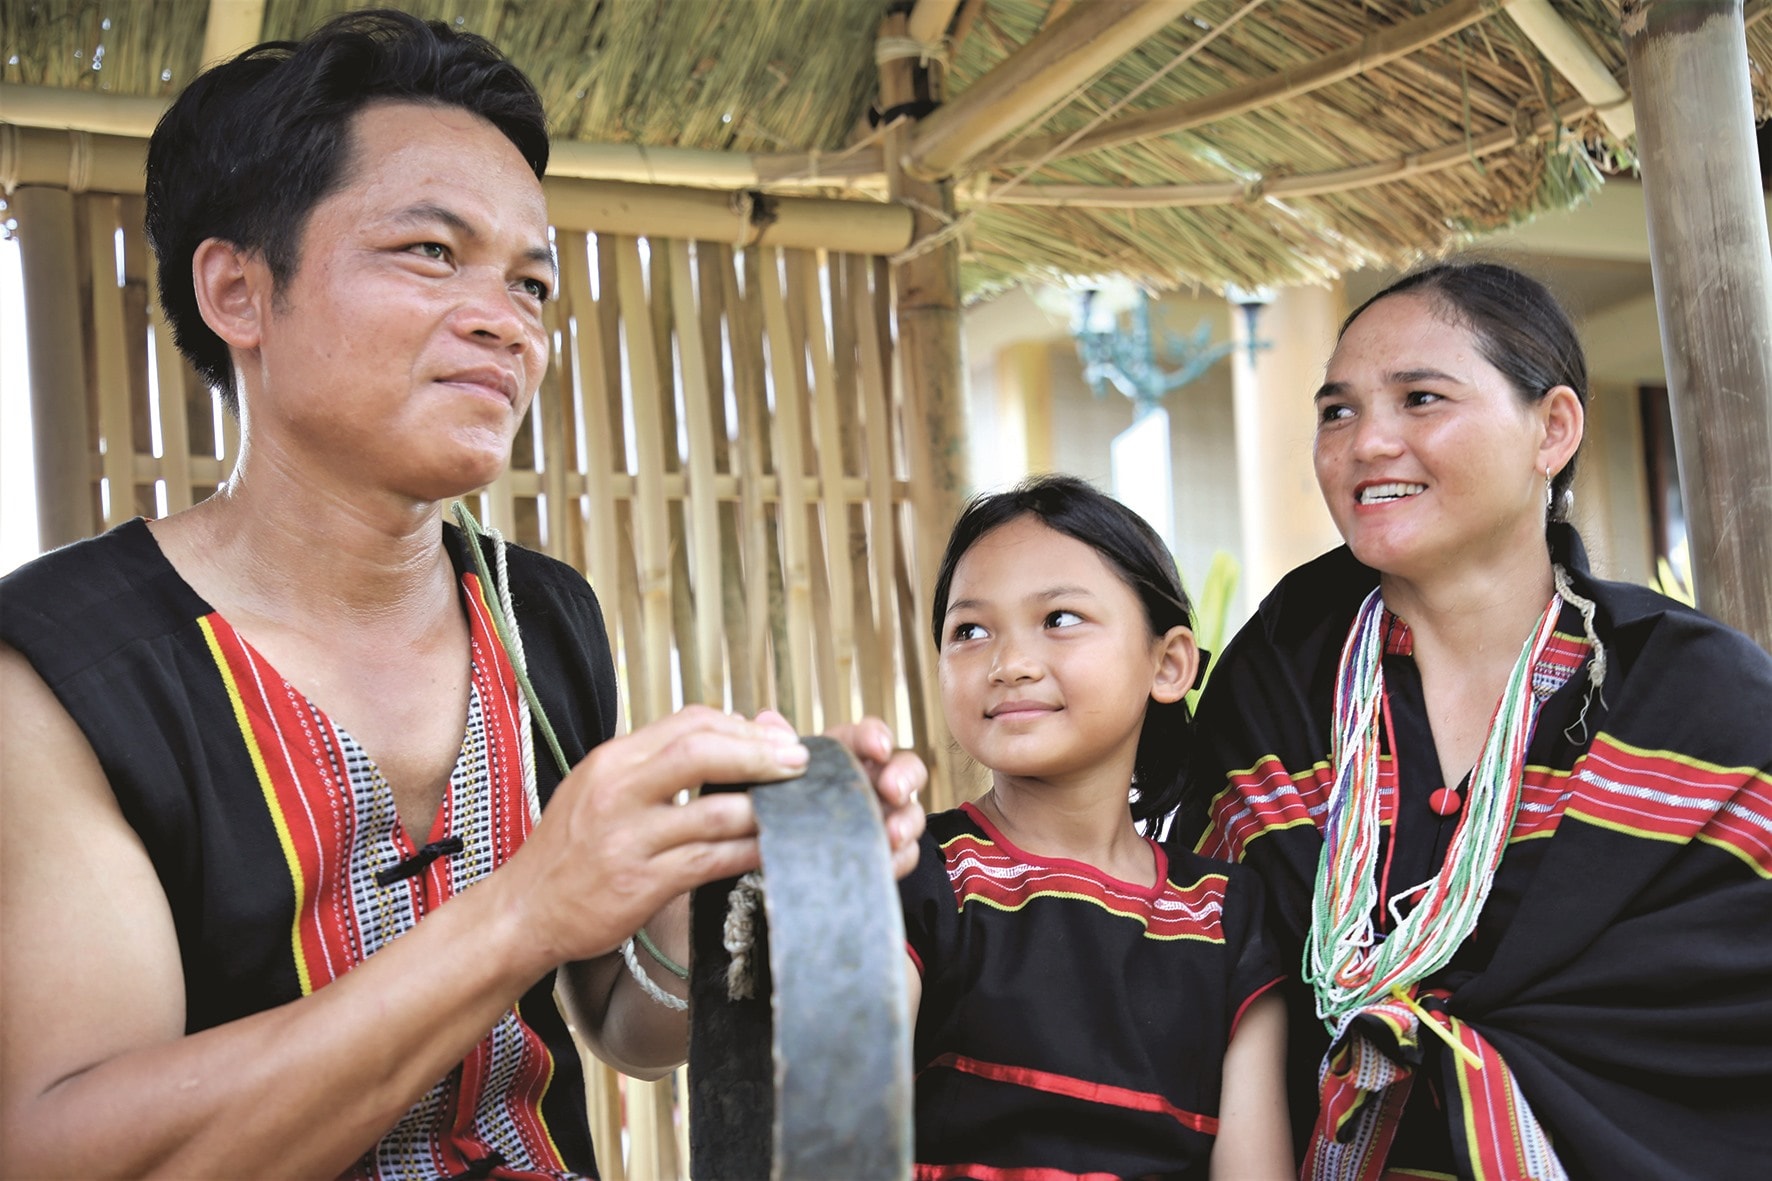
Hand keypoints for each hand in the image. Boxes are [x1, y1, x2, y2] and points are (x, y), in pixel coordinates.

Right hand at [498, 706, 809, 972]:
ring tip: (796, 807)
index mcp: (612, 759)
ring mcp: (629, 839)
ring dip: (764, 808)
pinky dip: (748, 852)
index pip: (688, 722)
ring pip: (715, 812)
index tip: (773, 740)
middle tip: (800, 762)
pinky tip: (771, 849)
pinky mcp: (641, 884)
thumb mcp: (604, 787)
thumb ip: (663, 760)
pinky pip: (710, 862)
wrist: (524, 910)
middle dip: (761, 754)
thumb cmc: (572, 848)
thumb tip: (739, 729)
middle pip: (703, 752)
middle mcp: (618, 792)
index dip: (740, 727)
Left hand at [757, 710, 927, 878]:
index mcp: (850, 755)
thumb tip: (767, 718)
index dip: (877, 737)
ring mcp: (885, 816)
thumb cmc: (789, 802)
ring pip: (912, 812)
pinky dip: (898, 858)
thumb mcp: (778, 775)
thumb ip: (776, 746)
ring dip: (906, 822)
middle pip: (907, 768)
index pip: (870, 735)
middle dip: (904, 776)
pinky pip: (905, 853)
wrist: (785, 848)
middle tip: (892, 790)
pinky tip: (884, 863)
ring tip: (891, 835)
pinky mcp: (887, 851)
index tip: (877, 748)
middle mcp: (875, 782)